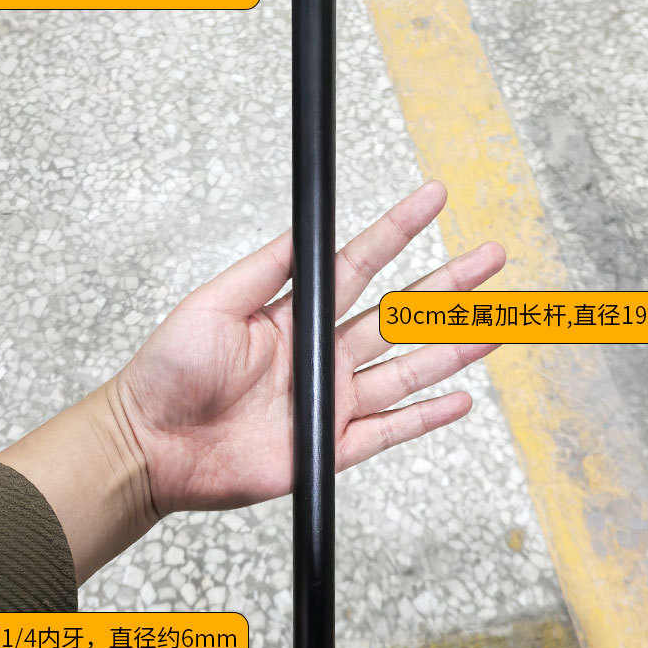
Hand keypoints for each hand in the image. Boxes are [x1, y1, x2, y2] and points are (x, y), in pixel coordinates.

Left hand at [114, 182, 505, 517]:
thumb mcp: (214, 304)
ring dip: (452, 346)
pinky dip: (427, 416)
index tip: (432, 199)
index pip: (360, 264)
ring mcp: (330, 401)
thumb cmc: (169, 371)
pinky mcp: (330, 448)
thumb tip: (302, 230)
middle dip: (447, 285)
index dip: (398, 230)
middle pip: (398, 314)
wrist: (153, 444)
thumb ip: (265, 269)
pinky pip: (390, 430)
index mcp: (296, 316)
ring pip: (406, 369)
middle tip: (490, 258)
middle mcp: (321, 355)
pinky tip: (459, 397)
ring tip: (495, 323)